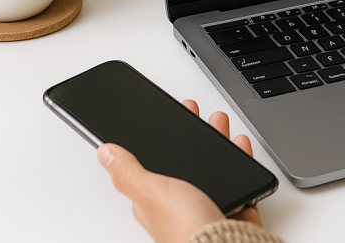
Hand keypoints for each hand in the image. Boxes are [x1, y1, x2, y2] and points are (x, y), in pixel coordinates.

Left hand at [96, 100, 262, 242]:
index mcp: (155, 199)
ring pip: (212, 165)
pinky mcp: (234, 204)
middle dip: (193, 135)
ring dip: (216, 140)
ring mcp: (208, 201)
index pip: (151, 163)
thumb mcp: (151, 192)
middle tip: (197, 115)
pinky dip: (240, 157)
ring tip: (219, 122)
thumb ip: (128, 171)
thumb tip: (104, 152)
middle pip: (185, 161)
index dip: (158, 141)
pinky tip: (239, 145)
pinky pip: (238, 175)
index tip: (166, 118)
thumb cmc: (187, 228)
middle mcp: (180, 201)